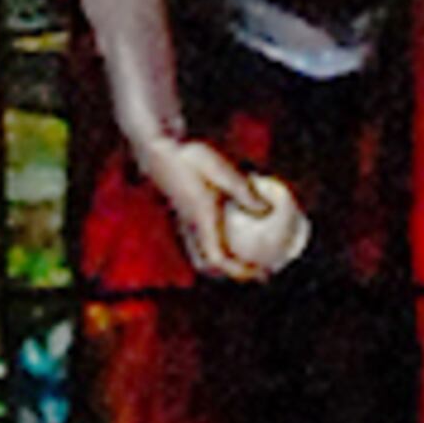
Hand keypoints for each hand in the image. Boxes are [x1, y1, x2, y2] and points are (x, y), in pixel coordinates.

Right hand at [143, 134, 305, 285]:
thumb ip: (241, 189)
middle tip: (259, 270)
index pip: (217, 259)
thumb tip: (266, 209)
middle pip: (210, 265)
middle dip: (234, 272)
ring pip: (202, 257)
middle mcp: (193, 227)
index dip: (239, 271)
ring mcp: (186, 223)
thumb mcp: (218, 168)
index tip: (261, 271)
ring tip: (247, 258)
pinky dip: (217, 249)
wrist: (157, 150)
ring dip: (225, 263)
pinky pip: (200, 244)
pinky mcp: (184, 216)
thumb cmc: (188, 156)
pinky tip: (230, 236)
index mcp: (202, 219)